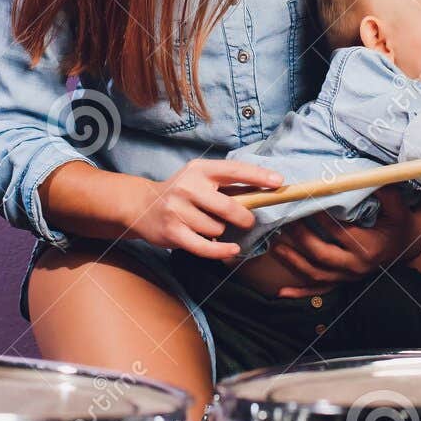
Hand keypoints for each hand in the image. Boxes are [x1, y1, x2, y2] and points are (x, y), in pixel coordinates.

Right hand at [124, 159, 274, 259]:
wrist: (142, 206)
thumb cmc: (182, 192)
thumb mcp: (200, 179)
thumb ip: (228, 185)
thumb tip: (265, 192)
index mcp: (199, 169)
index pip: (234, 170)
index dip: (258, 176)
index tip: (279, 182)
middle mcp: (188, 187)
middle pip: (229, 206)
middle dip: (244, 217)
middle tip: (248, 220)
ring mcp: (178, 210)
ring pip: (217, 228)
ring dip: (219, 231)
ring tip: (206, 225)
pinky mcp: (173, 232)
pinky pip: (206, 247)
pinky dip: (222, 250)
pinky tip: (232, 249)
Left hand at [266, 189, 420, 298]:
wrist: (406, 247)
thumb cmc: (400, 224)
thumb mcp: (399, 209)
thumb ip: (387, 193)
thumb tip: (370, 176)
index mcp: (368, 247)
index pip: (339, 232)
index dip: (321, 217)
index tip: (305, 202)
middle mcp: (356, 266)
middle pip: (322, 254)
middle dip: (301, 238)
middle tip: (284, 220)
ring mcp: (347, 277)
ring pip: (315, 274)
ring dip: (293, 262)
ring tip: (274, 246)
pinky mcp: (342, 283)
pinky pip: (318, 291)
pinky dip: (300, 292)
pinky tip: (281, 292)